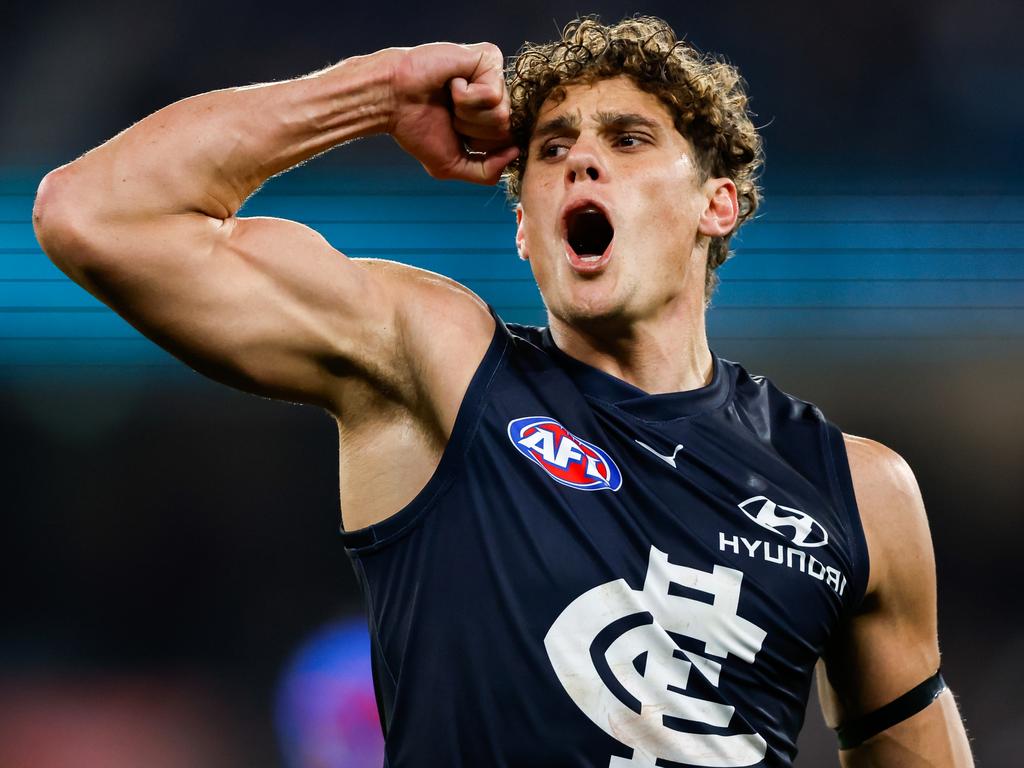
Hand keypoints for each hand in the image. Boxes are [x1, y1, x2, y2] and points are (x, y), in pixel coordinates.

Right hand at [387, 42, 518, 184]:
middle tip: (450, 114)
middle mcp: (497, 95)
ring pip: (502, 115)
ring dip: (468, 115)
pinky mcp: (489, 58)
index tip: (456, 133)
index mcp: (491, 117)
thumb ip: (487, 172)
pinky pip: (493, 95)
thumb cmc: (417, 128)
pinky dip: (465, 97)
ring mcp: (495, 76)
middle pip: (507, 130)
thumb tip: (514, 152)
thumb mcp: (453, 165)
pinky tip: (452, 84)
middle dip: (474, 132)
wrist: (392, 100)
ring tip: (450, 99)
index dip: (481, 147)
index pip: (508, 144)